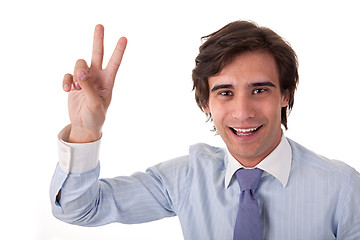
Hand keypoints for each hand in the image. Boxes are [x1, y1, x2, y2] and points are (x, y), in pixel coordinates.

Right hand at [62, 25, 126, 142]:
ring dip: (76, 72)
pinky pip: (67, 75)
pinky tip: (67, 90)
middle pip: (97, 54)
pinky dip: (65, 81)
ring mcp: (84, 79)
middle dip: (98, 40)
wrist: (84, 126)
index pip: (114, 63)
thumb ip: (89, 87)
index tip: (124, 38)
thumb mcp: (95, 103)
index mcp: (108, 81)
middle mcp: (97, 77)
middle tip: (100, 25)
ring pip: (79, 64)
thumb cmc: (95, 116)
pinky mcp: (73, 84)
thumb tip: (81, 72)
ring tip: (77, 87)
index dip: (119, 51)